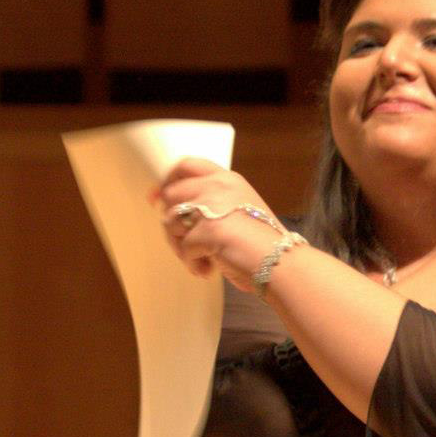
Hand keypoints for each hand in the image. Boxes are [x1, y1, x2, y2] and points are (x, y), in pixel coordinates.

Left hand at [155, 158, 280, 292]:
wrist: (280, 261)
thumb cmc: (263, 244)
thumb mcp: (239, 210)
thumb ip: (213, 206)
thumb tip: (177, 217)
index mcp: (227, 179)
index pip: (187, 165)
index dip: (167, 180)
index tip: (155, 198)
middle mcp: (217, 186)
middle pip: (171, 195)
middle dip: (172, 224)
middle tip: (183, 246)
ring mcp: (211, 206)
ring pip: (171, 222)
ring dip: (180, 246)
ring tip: (200, 261)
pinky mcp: (206, 230)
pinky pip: (184, 248)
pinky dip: (192, 264)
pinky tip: (208, 270)